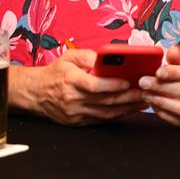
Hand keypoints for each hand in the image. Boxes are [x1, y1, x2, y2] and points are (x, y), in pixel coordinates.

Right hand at [29, 48, 145, 124]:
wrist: (35, 93)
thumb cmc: (55, 72)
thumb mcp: (69, 57)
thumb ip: (89, 56)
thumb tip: (108, 57)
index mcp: (70, 80)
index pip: (94, 85)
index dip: (112, 84)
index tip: (128, 81)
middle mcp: (72, 99)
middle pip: (104, 101)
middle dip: (127, 97)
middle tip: (144, 92)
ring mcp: (75, 113)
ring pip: (105, 113)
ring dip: (126, 108)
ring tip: (142, 101)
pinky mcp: (77, 122)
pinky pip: (101, 120)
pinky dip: (116, 115)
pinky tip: (128, 109)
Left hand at [138, 46, 179, 125]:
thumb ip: (177, 57)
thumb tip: (170, 51)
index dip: (172, 73)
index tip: (157, 72)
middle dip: (161, 87)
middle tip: (143, 82)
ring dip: (161, 101)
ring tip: (146, 94)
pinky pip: (176, 120)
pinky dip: (162, 112)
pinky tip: (152, 103)